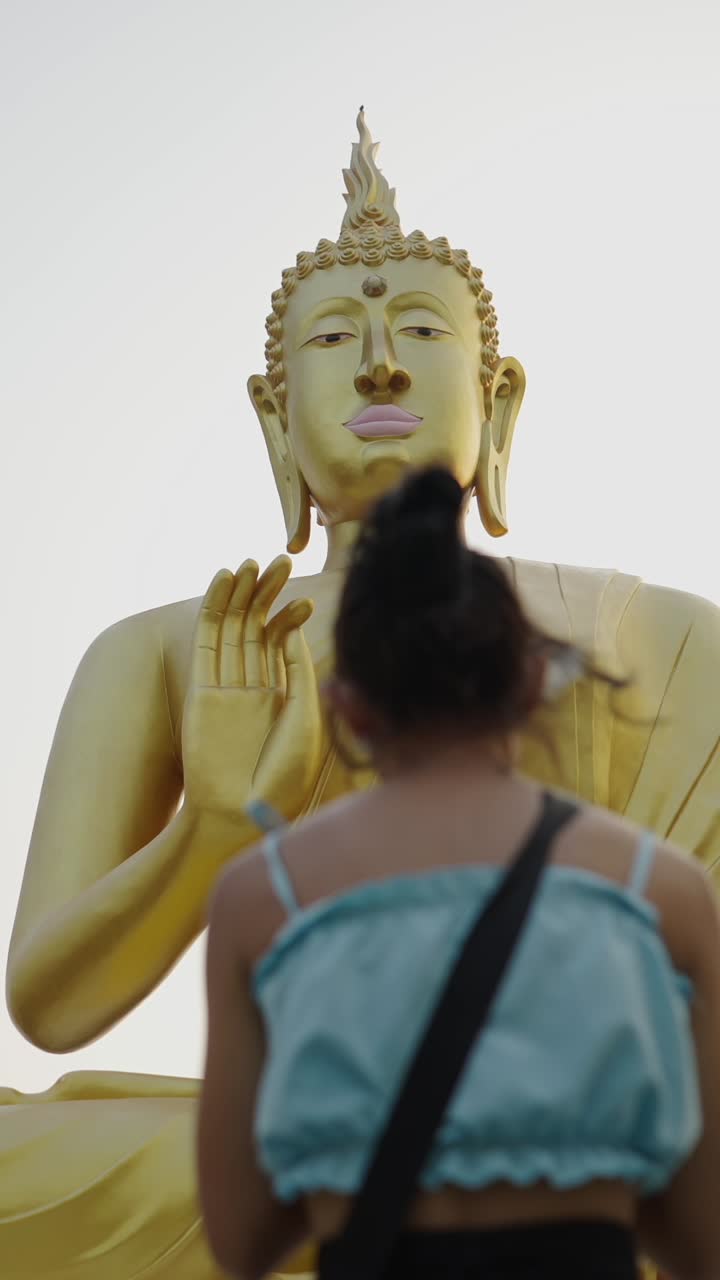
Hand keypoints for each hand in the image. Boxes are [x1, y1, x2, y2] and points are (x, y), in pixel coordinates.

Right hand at [182, 557, 322, 823]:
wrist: (242, 811)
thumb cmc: (284, 775)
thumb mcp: (305, 718)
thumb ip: (299, 673)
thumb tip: (291, 631)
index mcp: (280, 698)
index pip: (281, 646)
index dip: (289, 620)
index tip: (303, 601)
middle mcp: (252, 688)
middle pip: (256, 629)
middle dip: (266, 595)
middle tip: (280, 561)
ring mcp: (225, 687)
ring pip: (232, 629)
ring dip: (240, 594)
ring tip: (250, 561)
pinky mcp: (201, 689)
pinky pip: (207, 642)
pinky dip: (213, 610)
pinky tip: (224, 581)